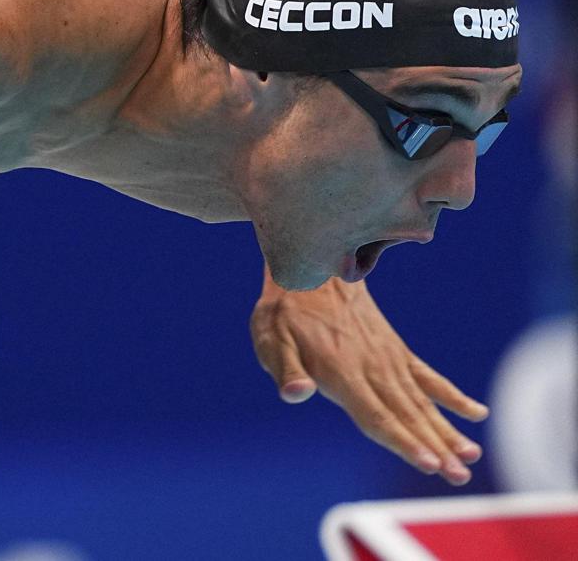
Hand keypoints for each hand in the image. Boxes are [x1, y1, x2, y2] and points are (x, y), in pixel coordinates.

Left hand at [250, 265, 487, 484]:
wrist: (314, 269)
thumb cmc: (285, 311)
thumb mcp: (271, 338)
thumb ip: (285, 370)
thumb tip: (295, 394)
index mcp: (341, 372)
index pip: (376, 416)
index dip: (403, 443)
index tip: (430, 465)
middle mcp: (372, 369)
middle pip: (406, 416)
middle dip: (434, 448)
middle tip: (459, 479)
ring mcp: (389, 359)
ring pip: (422, 402)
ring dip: (447, 431)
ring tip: (471, 458)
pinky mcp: (397, 351)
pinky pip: (429, 377)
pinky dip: (452, 396)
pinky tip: (476, 414)